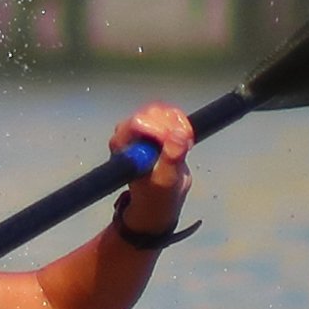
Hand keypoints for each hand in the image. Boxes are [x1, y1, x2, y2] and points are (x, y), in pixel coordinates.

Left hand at [110, 102, 193, 232]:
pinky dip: (182, 124)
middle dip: (171, 126)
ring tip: (185, 145)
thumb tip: (178, 137)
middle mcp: (128, 133)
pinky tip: (185, 139)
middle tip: (184, 143)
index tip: (175, 140)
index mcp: (122, 146)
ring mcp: (142, 128)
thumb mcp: (166, 182)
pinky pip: (171, 114)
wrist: (160, 197)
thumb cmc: (156, 194)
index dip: (159, 128)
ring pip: (162, 111)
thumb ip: (171, 160)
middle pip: (151, 113)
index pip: (137, 123)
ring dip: (179, 124)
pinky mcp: (156, 124)